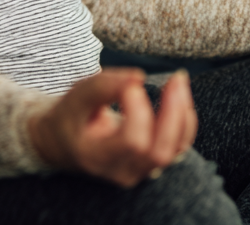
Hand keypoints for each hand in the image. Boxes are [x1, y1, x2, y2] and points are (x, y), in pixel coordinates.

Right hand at [27, 68, 196, 187]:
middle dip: (173, 113)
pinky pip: (179, 146)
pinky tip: (179, 93)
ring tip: (178, 79)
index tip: (131, 83)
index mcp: (97, 158)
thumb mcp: (77, 95)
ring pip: (174, 151)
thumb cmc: (71, 115)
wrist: (65, 142)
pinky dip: (185, 120)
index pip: (131, 142)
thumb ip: (104, 86)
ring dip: (182, 113)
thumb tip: (140, 77)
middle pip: (159, 152)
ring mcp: (140, 171)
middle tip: (174, 77)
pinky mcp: (152, 162)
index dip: (139, 111)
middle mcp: (121, 172)